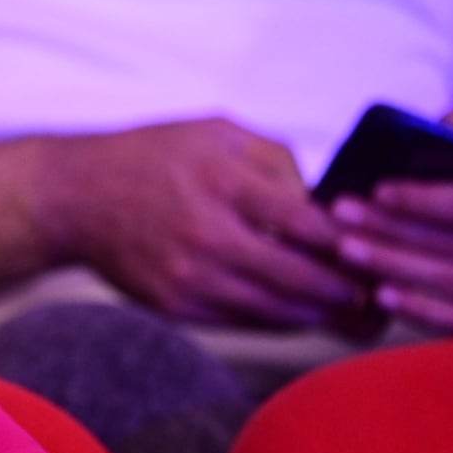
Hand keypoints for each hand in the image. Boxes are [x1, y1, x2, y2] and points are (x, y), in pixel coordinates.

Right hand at [40, 119, 364, 327]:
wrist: (75, 198)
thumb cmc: (152, 156)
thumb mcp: (216, 130)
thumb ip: (275, 158)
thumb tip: (322, 203)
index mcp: (222, 180)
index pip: (306, 223)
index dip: (350, 243)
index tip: (376, 250)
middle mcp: (206, 233)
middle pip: (296, 276)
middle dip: (344, 291)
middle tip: (375, 295)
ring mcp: (188, 275)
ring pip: (272, 308)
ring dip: (316, 313)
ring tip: (347, 311)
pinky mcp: (173, 305)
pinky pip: (240, 321)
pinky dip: (276, 320)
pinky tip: (298, 312)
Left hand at [329, 110, 452, 333]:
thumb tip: (426, 125)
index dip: (419, 200)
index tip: (376, 190)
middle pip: (447, 243)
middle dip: (387, 229)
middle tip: (340, 217)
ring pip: (445, 281)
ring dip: (390, 265)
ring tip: (346, 249)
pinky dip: (415, 309)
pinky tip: (380, 295)